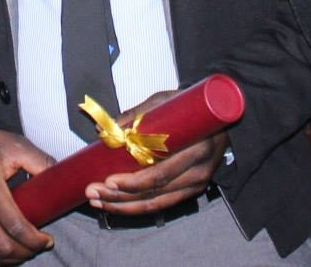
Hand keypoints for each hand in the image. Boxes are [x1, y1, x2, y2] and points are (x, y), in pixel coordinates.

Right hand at [0, 128, 54, 265]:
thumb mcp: (16, 146)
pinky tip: (4, 256)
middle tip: (38, 244)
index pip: (16, 228)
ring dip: (11, 259)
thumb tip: (63, 180)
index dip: (36, 240)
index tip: (47, 240)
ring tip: (24, 249)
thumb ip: (40, 162)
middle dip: (27, 251)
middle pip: (4, 247)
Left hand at [86, 89, 227, 215]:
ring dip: (122, 205)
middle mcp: (198, 171)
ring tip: (97, 201)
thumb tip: (103, 129)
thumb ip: (136, 115)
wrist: (218, 120)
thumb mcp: (166, 102)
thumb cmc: (190, 108)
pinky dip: (135, 207)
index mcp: (196, 147)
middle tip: (92, 192)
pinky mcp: (189, 192)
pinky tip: (114, 205)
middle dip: (120, 196)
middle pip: (155, 192)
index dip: (135, 181)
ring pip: (155, 204)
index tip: (109, 180)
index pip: (162, 172)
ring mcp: (195, 184)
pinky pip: (160, 205)